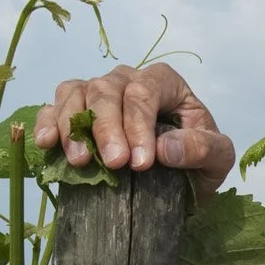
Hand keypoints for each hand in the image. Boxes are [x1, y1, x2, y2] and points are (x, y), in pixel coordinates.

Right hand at [35, 64, 235, 193]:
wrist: (178, 183)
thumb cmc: (199, 163)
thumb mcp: (218, 159)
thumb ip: (203, 148)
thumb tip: (167, 149)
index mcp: (165, 83)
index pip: (145, 92)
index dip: (139, 125)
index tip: (142, 163)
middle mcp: (128, 80)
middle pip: (107, 90)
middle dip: (108, 127)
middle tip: (114, 164)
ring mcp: (98, 93)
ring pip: (76, 92)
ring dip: (72, 126)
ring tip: (79, 161)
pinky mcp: (74, 113)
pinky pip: (53, 107)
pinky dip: (47, 122)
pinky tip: (46, 144)